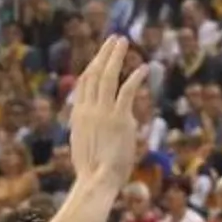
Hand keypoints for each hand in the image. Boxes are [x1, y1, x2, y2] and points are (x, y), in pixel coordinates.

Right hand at [66, 37, 144, 183]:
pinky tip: (144, 68)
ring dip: (116, 57)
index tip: (102, 56)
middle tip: (115, 39)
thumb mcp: (84, 144)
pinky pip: (127, 91)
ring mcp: (103, 113)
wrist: (96, 181)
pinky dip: (135, 78)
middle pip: (94, 73)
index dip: (93, 66)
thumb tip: (96, 124)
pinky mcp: (119, 119)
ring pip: (108, 76)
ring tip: (123, 42)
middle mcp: (88, 109)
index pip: (84, 83)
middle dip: (104, 54)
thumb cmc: (93, 170)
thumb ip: (90, 128)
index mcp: (78, 114)